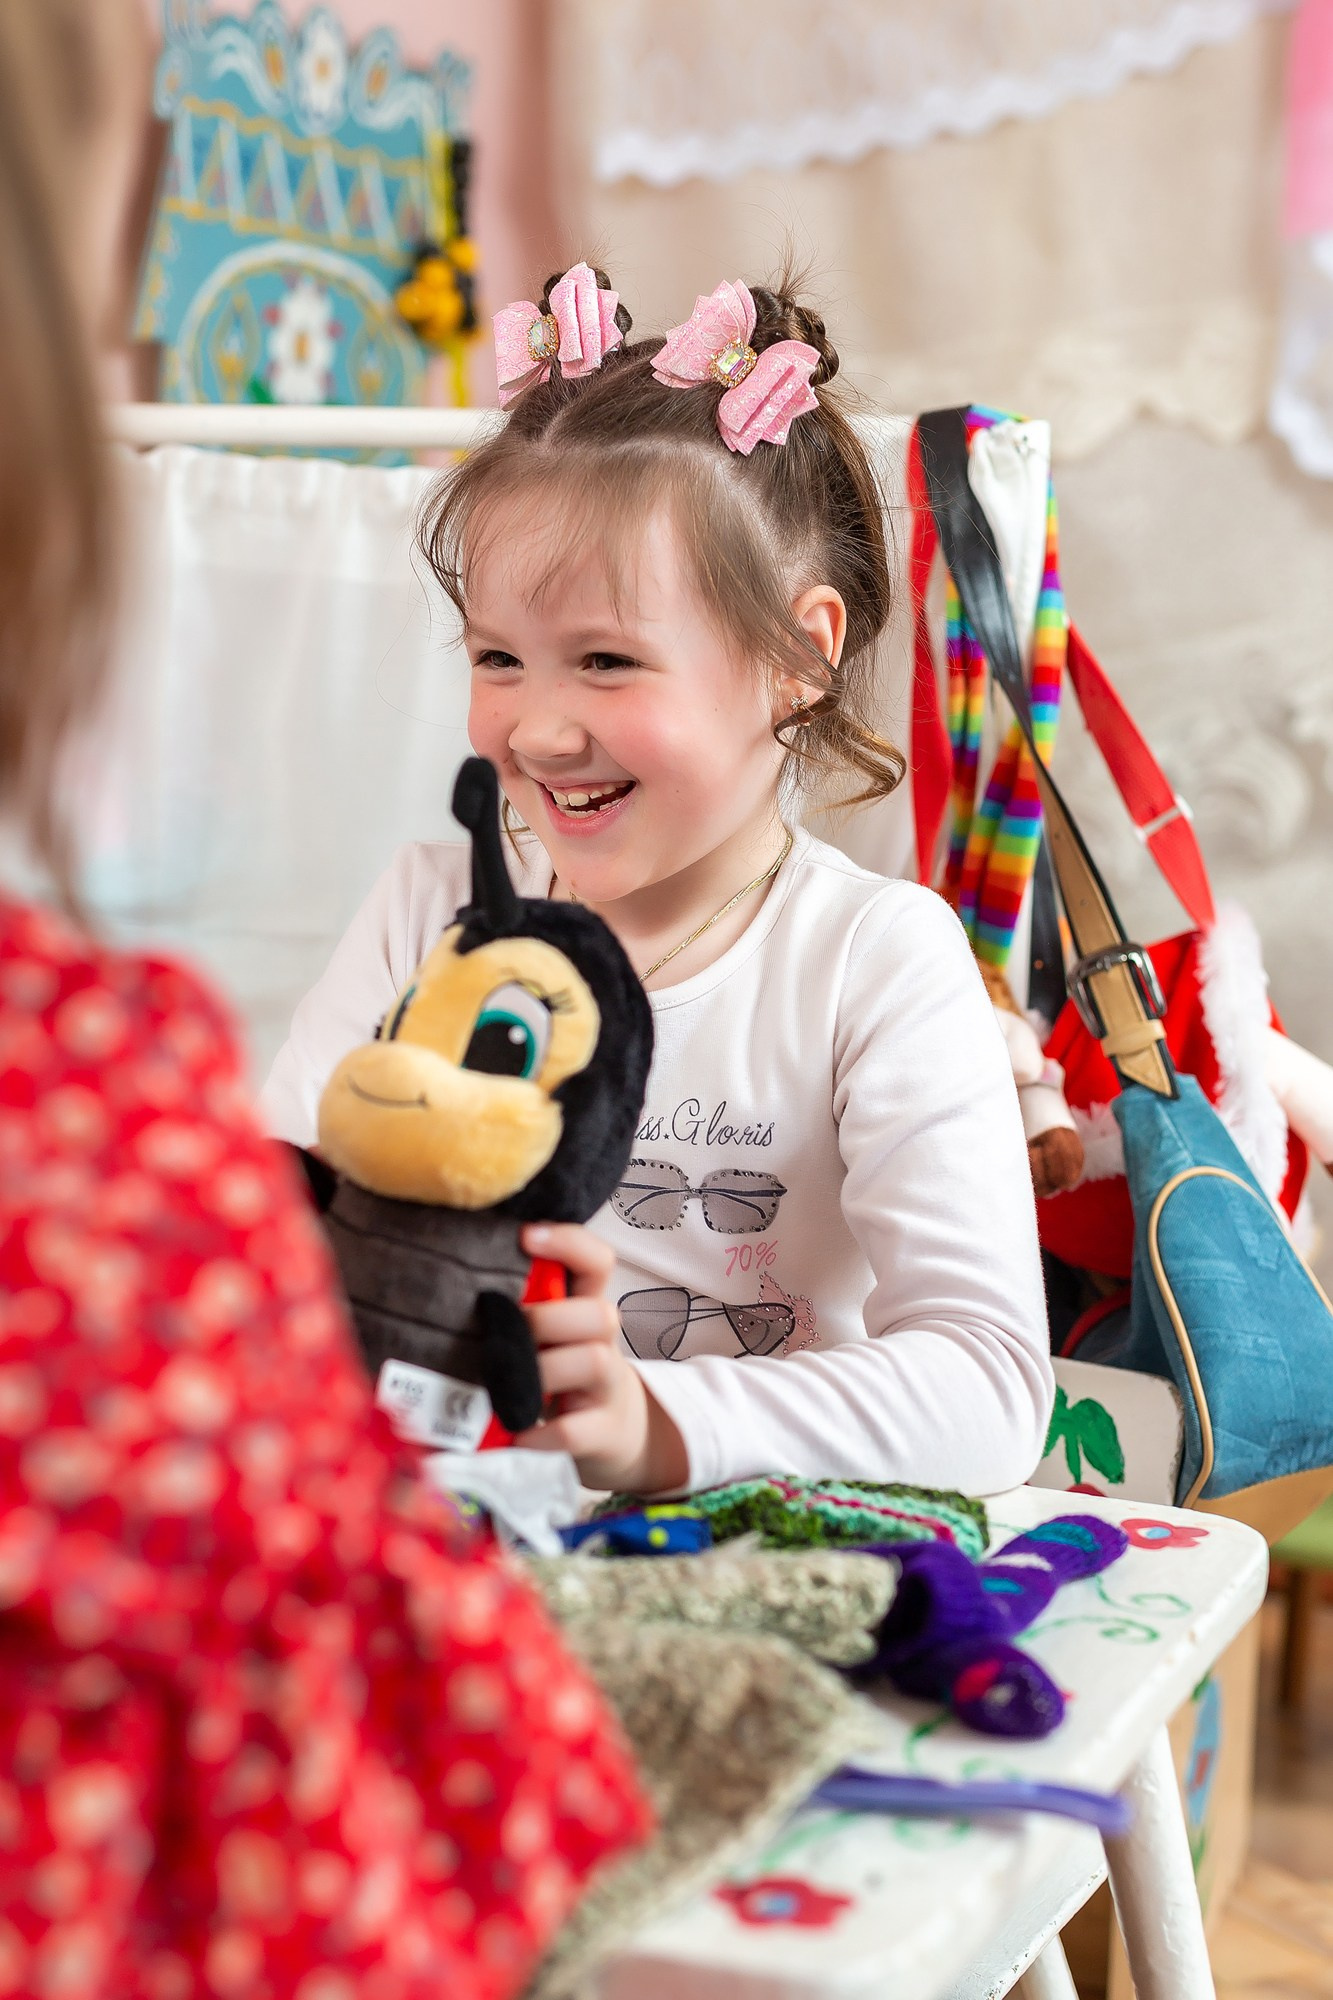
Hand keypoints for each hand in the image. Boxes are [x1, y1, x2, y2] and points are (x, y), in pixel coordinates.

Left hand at [512, 1222, 687, 1493]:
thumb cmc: (564, 1370)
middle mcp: (603, 1343)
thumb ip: (522, 1303)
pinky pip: (574, 1430)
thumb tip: (451, 1277)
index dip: (568, 1242)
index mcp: (586, 1308)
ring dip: (545, 1371)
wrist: (615, 1430)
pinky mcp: (601, 1431)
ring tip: (507, 1386)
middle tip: (506, 1333)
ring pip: (595, 1362)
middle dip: (548, 1318)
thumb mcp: (552, 1332)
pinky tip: (515, 1433)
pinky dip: (540, 1433)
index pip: (597, 1260)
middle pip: (601, 1313)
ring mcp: (606, 1388)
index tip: (525, 1236)